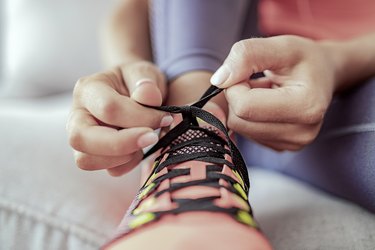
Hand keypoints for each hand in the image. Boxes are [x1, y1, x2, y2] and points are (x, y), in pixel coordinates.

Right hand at [66, 61, 172, 175]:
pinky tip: (139, 149)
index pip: (108, 109)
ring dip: (123, 156)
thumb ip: (146, 82)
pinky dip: (128, 164)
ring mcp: (82, 139)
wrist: (136, 93)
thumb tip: (148, 97)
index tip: (165, 118)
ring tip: (144, 140)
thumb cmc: (138, 82)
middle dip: (122, 143)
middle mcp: (77, 115)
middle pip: (81, 138)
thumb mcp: (144, 74)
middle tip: (152, 137)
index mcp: (88, 89)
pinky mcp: (95, 156)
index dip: (140, 117)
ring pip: (87, 160)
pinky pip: (108, 170)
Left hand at [210, 35, 336, 150]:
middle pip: (239, 121)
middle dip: (238, 96)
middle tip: (254, 81)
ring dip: (243, 106)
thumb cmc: (304, 58)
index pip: (244, 106)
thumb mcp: (280, 45)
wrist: (324, 75)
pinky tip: (266, 104)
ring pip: (239, 129)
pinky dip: (249, 117)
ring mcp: (292, 144)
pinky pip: (246, 134)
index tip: (247, 72)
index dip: (235, 85)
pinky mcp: (281, 147)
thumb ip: (247, 55)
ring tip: (264, 92)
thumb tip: (218, 80)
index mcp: (306, 106)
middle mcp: (301, 133)